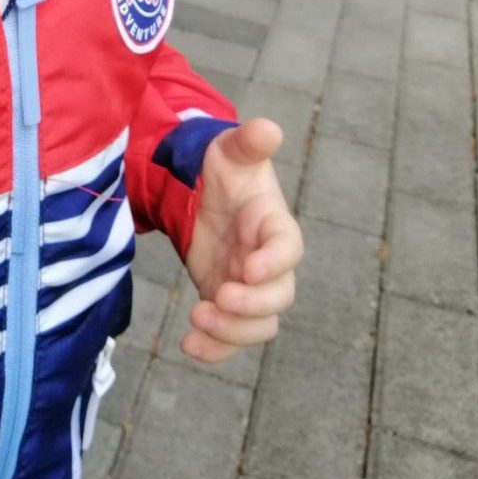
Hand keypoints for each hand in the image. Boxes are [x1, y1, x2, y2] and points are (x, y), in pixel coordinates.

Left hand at [181, 117, 302, 362]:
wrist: (203, 191)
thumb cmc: (225, 169)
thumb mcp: (232, 151)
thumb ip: (248, 142)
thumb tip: (266, 128)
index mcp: (276, 226)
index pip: (288, 250)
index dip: (274, 262)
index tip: (248, 268)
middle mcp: (269, 263)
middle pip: (279, 298)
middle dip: (252, 305)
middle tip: (217, 297)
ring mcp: (249, 288)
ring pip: (258, 325)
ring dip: (232, 332)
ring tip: (197, 320)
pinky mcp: (225, 303)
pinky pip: (230, 338)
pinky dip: (215, 350)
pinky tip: (189, 348)